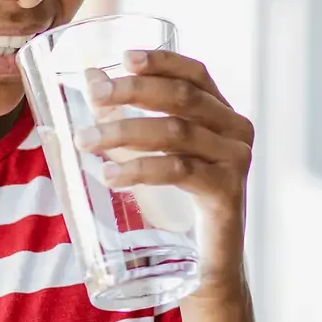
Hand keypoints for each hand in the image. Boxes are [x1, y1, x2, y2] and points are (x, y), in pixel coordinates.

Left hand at [73, 49, 254, 298]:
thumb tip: (90, 78)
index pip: (196, 74)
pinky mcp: (226, 192)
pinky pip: (178, 171)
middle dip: (133, 91)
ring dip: (124, 131)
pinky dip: (139, 169)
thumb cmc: (177, 200)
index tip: (124, 57)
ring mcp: (235, 161)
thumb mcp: (153, 151)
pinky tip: (110, 174)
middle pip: (182, 97)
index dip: (162, 61)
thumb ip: (126, 115)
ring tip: (85, 140)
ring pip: (175, 132)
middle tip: (93, 95)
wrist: (207, 264)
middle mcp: (236, 131)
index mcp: (222, 113)